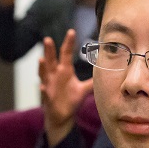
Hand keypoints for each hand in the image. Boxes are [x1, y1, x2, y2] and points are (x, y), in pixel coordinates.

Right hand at [39, 30, 93, 146]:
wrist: (62, 116)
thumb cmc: (70, 99)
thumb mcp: (83, 89)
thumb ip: (92, 81)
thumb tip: (106, 73)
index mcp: (64, 71)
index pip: (66, 54)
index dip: (68, 43)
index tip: (71, 31)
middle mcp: (55, 75)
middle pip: (51, 60)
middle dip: (49, 50)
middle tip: (48, 39)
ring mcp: (49, 85)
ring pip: (44, 73)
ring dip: (42, 67)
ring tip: (42, 59)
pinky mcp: (47, 97)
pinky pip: (45, 93)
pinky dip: (43, 90)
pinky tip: (42, 87)